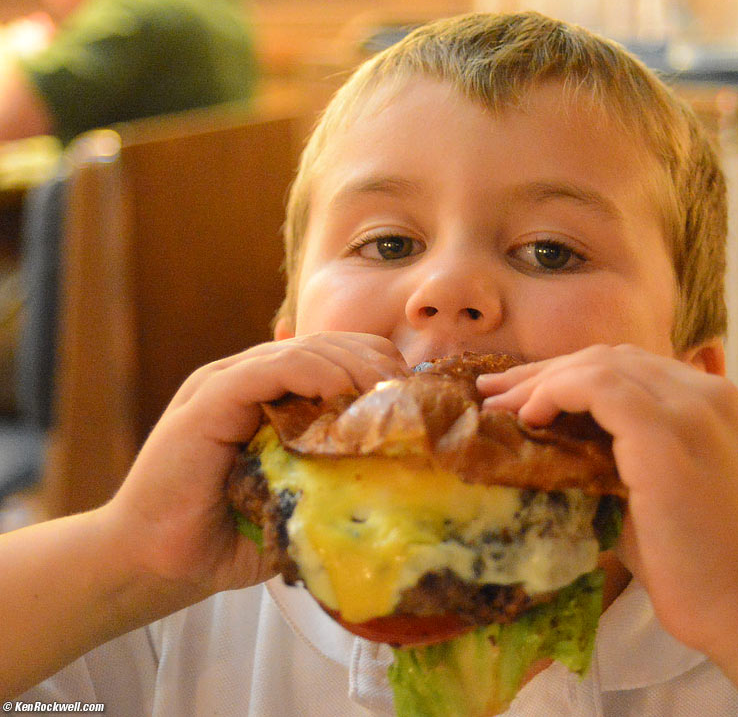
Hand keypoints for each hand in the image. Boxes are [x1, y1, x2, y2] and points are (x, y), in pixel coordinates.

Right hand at [102, 332, 407, 604]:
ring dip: (351, 366)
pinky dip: (312, 373)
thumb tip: (394, 479)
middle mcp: (245, 381)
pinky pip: (268, 369)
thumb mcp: (294, 502)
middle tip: (408, 394)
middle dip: (373, 362)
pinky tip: (342, 394)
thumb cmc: (224, 538)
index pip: (332, 357)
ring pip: (302, 350)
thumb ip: (330, 479)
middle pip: (324, 345)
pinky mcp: (207, 401)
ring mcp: (223, 385)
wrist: (151, 564)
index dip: (376, 369)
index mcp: (266, 397)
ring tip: (385, 393)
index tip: (413, 399)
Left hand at [477, 344, 737, 655]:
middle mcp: (707, 394)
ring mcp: (692, 410)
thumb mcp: (655, 491)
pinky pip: (598, 387)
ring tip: (499, 407)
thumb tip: (548, 440)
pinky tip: (529, 416)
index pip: (627, 366)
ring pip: (600, 364)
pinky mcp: (669, 434)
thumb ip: (618, 454)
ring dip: (541, 381)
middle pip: (610, 357)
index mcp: (711, 402)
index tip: (520, 395)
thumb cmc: (698, 565)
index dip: (567, 374)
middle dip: (545, 372)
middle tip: (494, 394)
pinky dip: (556, 392)